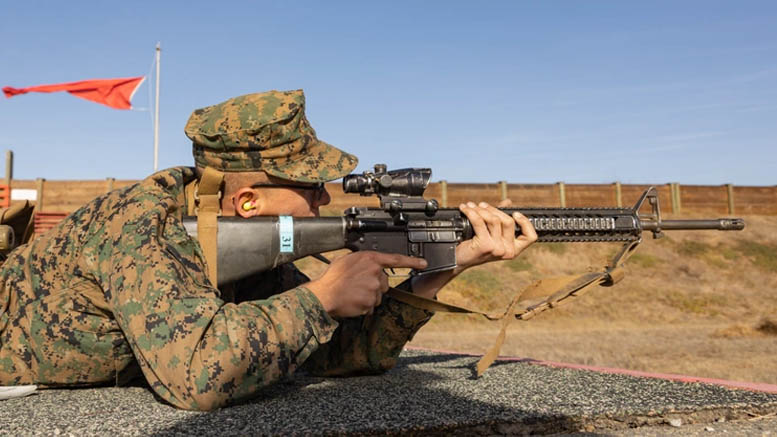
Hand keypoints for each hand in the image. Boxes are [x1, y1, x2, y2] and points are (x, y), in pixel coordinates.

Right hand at [306, 251, 427, 317]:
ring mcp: (374, 288)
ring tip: (353, 293)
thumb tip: (369, 265)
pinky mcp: (371, 302)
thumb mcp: (347, 260)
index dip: (412, 261)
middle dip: (375, 286)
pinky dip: (363, 306)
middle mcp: (375, 273)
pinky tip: (353, 301)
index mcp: (370, 259)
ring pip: (378, 296)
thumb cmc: (332, 277)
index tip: (424, 263)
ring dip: (368, 297)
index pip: (396, 259)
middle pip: (384, 282)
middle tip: (358, 285)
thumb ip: (362, 261)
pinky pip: (371, 306)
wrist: (324, 294)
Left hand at [453, 199, 536, 273]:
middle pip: (508, 221)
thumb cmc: (476, 246)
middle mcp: (508, 251)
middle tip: (481, 205)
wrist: (459, 259)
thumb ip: (501, 218)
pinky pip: (479, 222)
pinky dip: (471, 212)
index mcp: (514, 249)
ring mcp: (497, 249)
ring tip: (471, 206)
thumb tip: (508, 202)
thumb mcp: (491, 233)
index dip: (526, 223)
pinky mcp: (485, 246)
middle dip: (493, 209)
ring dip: (480, 209)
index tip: (515, 213)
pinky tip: (465, 209)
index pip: (531, 237)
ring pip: (494, 220)